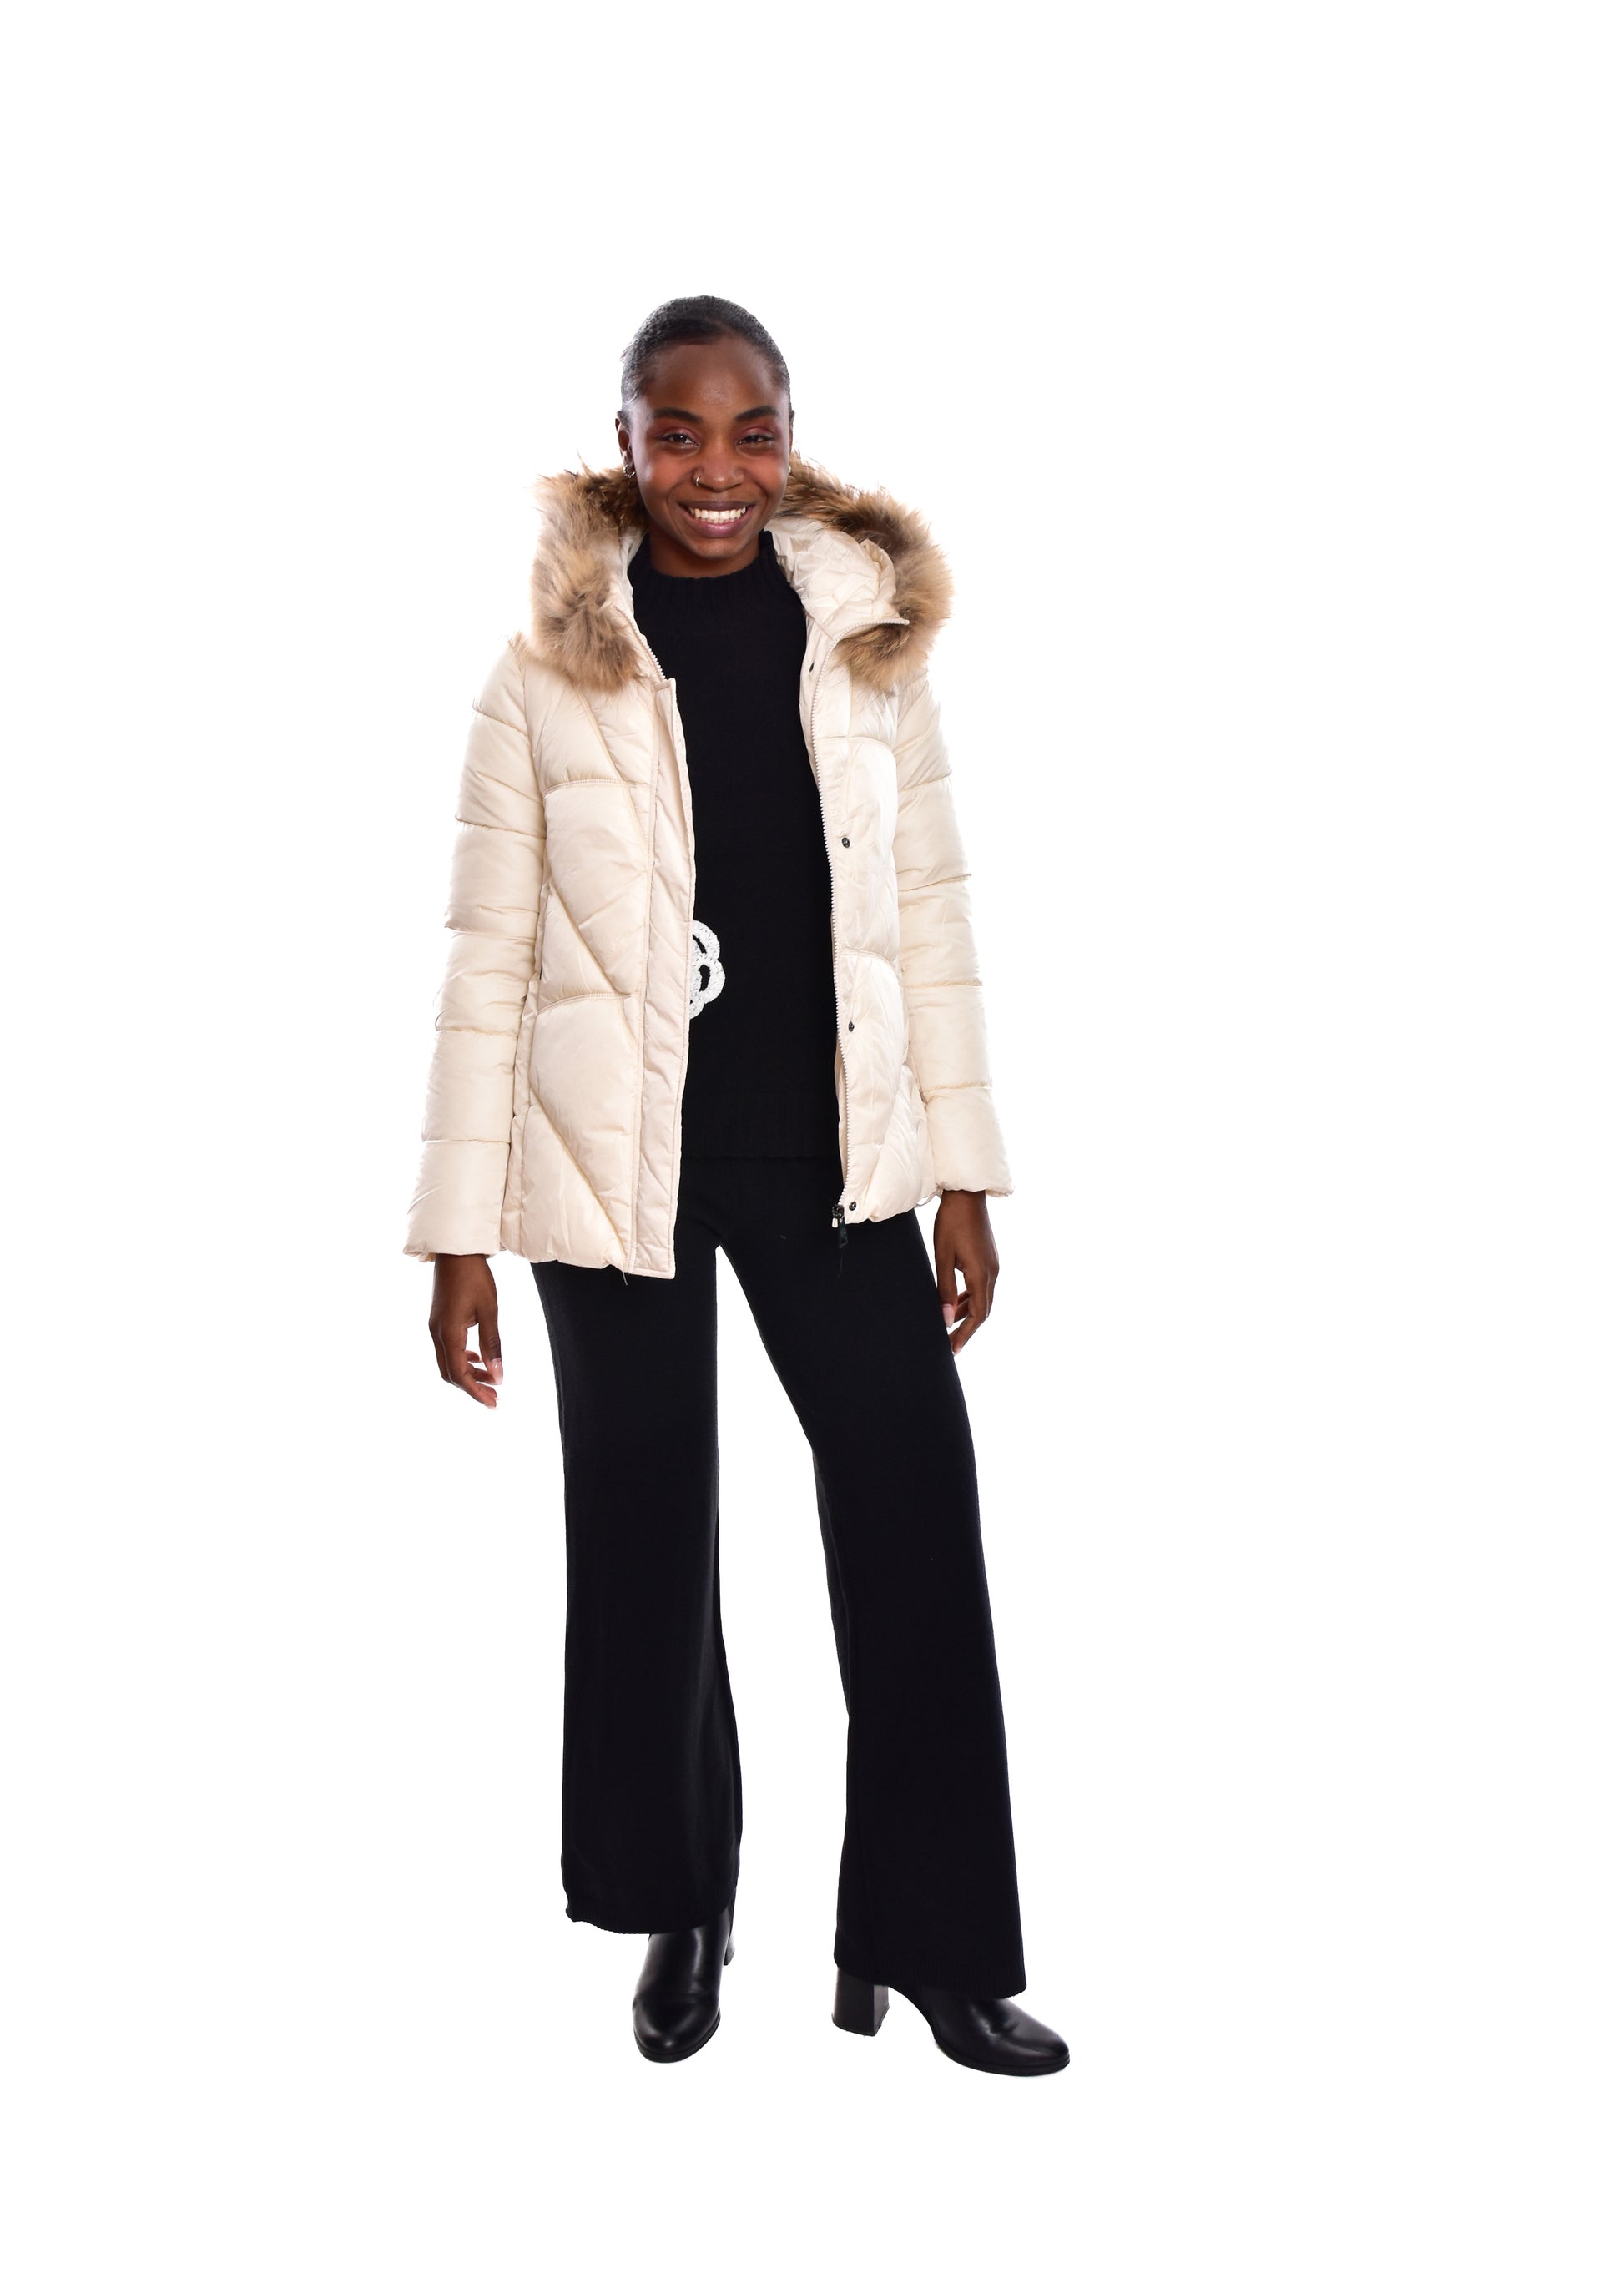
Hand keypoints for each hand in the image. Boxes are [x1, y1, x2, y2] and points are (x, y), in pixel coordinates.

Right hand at [429, 1255, 503, 1406]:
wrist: (456, 1251)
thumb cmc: (475, 1277)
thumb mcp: (489, 1311)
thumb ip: (492, 1345)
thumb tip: (498, 1376)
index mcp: (448, 1333)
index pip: (459, 1374)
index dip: (475, 1392)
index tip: (493, 1403)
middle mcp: (437, 1333)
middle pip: (450, 1373)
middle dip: (471, 1388)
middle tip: (494, 1398)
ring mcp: (435, 1327)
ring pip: (448, 1362)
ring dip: (468, 1374)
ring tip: (490, 1381)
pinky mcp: (438, 1321)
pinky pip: (448, 1349)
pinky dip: (464, 1359)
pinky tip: (479, 1359)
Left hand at [933, 1189, 998, 1355]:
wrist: (967, 1194)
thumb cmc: (951, 1222)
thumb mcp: (942, 1257)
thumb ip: (944, 1289)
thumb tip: (945, 1319)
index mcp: (981, 1274)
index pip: (977, 1315)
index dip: (965, 1334)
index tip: (952, 1349)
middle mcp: (992, 1272)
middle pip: (983, 1310)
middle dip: (967, 1329)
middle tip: (950, 1344)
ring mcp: (993, 1265)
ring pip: (982, 1299)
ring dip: (967, 1313)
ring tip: (949, 1324)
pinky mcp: (988, 1259)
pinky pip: (982, 1286)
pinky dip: (969, 1298)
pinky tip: (956, 1301)